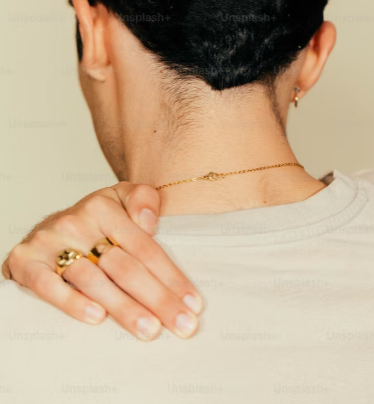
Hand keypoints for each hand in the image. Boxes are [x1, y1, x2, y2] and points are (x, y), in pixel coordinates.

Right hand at [2, 182, 202, 340]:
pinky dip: (72, 303)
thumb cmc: (93, 220)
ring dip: (124, 308)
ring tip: (149, 330)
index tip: (192, 303)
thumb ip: (143, 199)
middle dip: (157, 299)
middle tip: (181, 324)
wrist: (45, 227)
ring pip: (93, 280)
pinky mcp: (27, 262)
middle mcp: (77, 222)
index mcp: (104, 207)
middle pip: (124, 267)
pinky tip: (97, 318)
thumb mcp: (121, 198)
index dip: (171, 276)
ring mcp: (50, 242)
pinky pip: (49, 287)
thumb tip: (149, 222)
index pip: (145, 247)